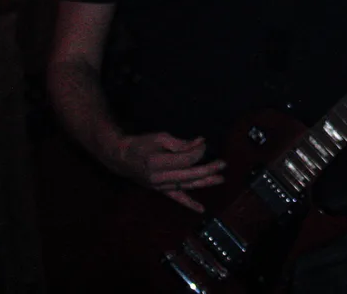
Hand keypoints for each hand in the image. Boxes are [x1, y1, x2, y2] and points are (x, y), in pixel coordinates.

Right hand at [105, 132, 225, 212]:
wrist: (123, 159)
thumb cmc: (141, 144)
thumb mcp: (160, 138)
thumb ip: (181, 143)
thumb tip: (201, 143)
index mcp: (157, 163)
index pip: (185, 160)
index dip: (198, 151)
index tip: (203, 143)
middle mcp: (159, 178)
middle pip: (189, 174)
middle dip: (208, 169)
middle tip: (223, 164)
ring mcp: (160, 187)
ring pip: (187, 186)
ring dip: (205, 183)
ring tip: (220, 179)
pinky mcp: (160, 191)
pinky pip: (176, 198)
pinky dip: (189, 204)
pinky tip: (201, 209)